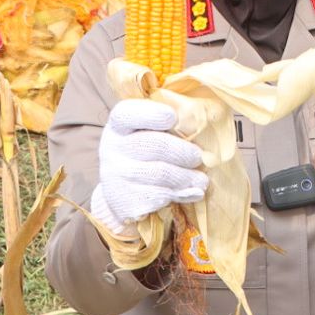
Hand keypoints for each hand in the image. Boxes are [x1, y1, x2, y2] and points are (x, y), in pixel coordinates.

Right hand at [90, 99, 205, 234]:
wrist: (120, 190)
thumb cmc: (141, 151)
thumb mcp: (145, 132)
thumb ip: (167, 127)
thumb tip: (202, 128)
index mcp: (119, 124)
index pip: (128, 114)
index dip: (152, 114)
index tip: (173, 117)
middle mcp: (112, 147)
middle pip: (154, 145)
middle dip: (183, 152)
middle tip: (198, 157)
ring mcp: (116, 175)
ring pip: (161, 174)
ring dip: (187, 177)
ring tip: (202, 180)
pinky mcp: (124, 200)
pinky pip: (159, 195)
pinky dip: (180, 194)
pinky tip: (191, 192)